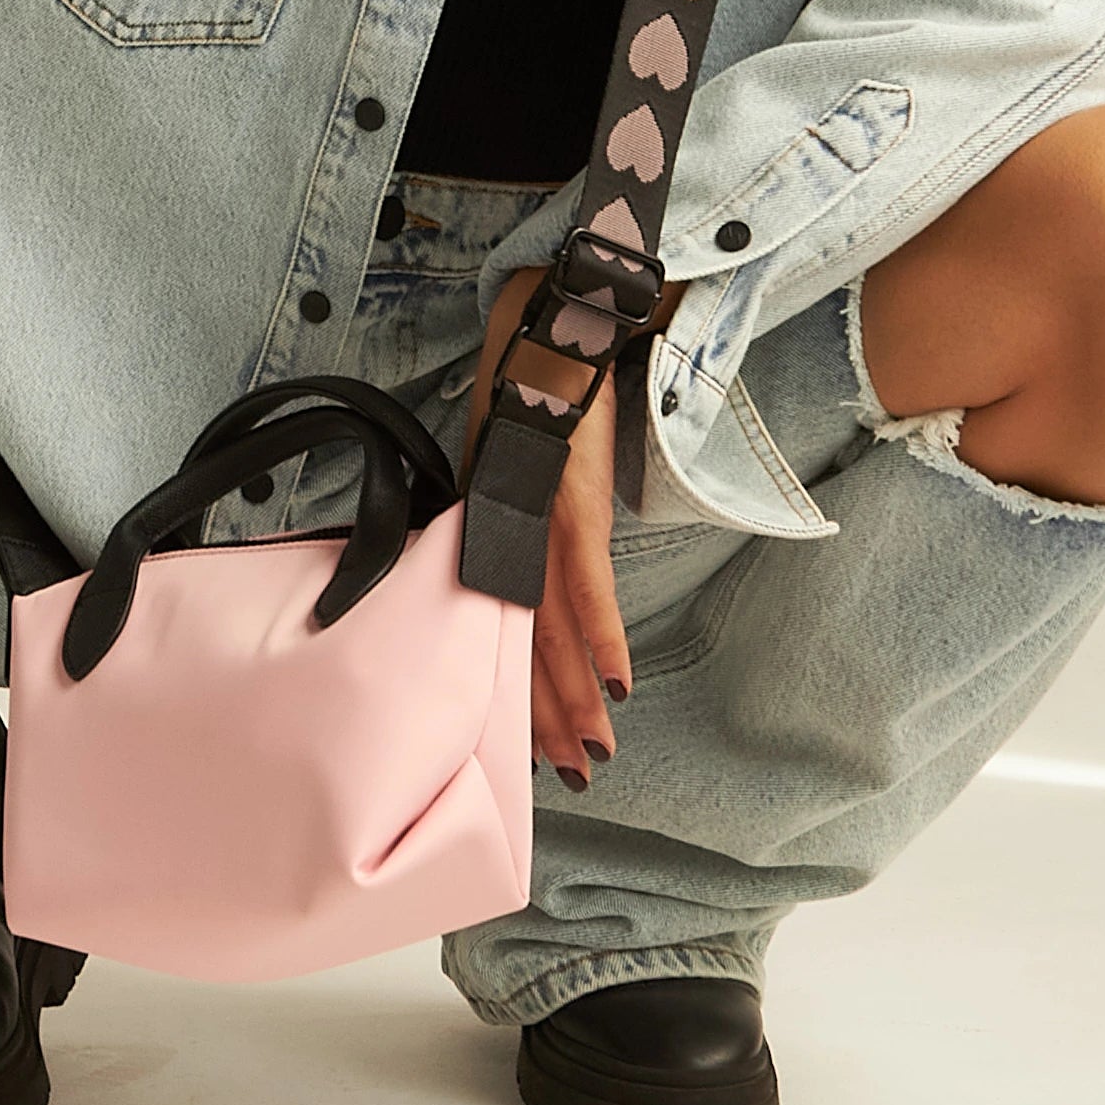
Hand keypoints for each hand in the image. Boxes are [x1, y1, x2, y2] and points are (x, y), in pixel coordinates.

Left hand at [462, 261, 665, 786]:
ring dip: (575, 696)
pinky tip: (615, 686)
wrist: (548, 327)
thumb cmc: (534, 394)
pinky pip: (584, 584)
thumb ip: (516, 524)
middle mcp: (504, 535)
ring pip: (551, 630)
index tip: (532, 747)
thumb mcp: (514, 469)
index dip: (516, 693)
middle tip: (567, 776)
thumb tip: (524, 579)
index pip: (502, 630)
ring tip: (591, 752)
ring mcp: (535, 522)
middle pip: (524, 644)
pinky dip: (602, 637)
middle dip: (546, 716)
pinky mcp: (569, 503)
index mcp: (490, 531)